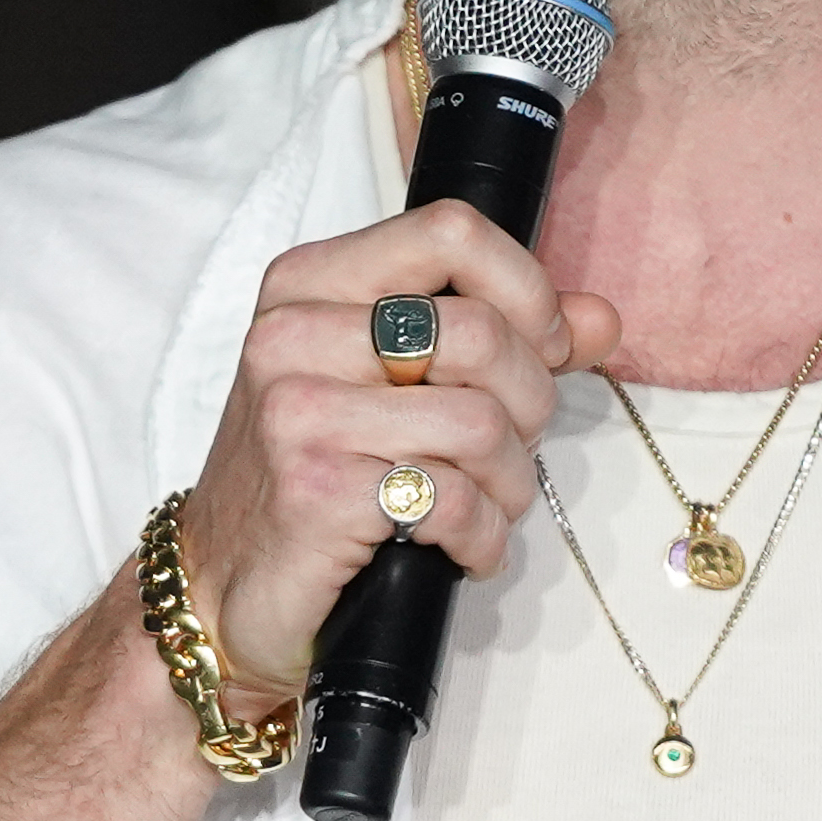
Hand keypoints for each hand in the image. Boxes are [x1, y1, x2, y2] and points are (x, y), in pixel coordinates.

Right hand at [173, 199, 622, 690]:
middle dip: (530, 403)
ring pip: (480, 424)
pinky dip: (482, 535)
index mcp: (311, 284)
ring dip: (511, 483)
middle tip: (512, 449)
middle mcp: (293, 334)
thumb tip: (599, 319)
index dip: (526, 290)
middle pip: (480, 333)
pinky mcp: (315, 489)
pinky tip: (463, 547)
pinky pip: (453, 500)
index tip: (544, 347)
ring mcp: (298, 411)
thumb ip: (501, 341)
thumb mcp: (394, 387)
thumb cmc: (314, 476)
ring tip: (488, 506)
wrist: (222, 588)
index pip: (451, 232)